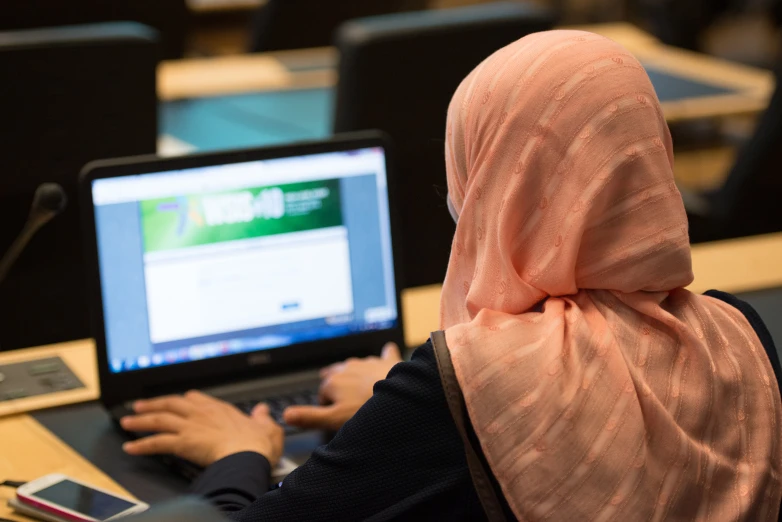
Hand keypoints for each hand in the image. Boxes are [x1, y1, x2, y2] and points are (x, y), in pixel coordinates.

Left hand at [120, 390, 283, 467]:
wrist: (248, 454)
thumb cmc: (257, 445)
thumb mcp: (267, 427)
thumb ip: (263, 418)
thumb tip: (263, 411)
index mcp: (220, 409)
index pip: (196, 398)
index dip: (184, 399)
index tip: (178, 399)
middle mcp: (201, 414)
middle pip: (171, 404)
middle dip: (153, 404)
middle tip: (139, 405)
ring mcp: (190, 427)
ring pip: (159, 420)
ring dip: (140, 421)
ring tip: (127, 422)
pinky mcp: (182, 443)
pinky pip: (156, 442)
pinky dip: (142, 445)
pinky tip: (130, 448)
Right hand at [283, 343, 402, 430]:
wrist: (400, 397)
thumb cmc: (367, 409)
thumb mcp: (334, 419)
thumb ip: (310, 416)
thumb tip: (286, 415)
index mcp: (333, 382)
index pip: (322, 394)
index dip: (327, 406)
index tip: (334, 416)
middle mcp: (347, 368)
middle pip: (336, 376)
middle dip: (337, 387)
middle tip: (343, 400)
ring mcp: (367, 362)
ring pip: (356, 366)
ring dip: (355, 374)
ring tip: (358, 385)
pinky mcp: (386, 361)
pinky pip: (384, 354)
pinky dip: (384, 356)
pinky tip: (387, 354)